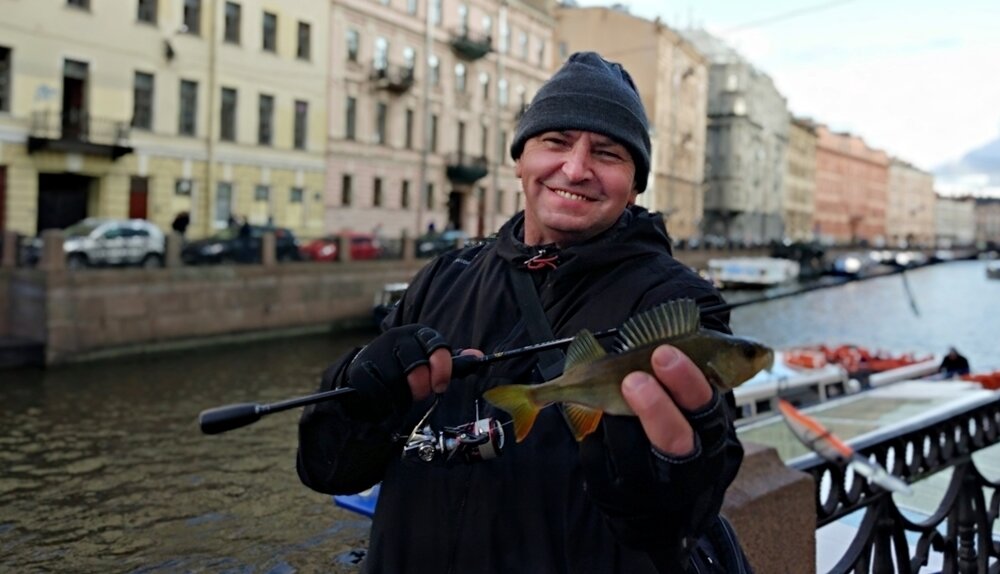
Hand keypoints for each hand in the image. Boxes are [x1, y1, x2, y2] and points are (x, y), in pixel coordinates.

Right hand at [344, 325, 450, 420]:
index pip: (437, 345)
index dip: (442, 368)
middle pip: (417, 365)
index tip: (440, 386)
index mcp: (418, 334)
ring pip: (397, 379)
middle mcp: (397, 337)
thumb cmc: (403, 369)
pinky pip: (379, 390)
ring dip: (402, 396)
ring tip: (400, 396)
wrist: (366, 374)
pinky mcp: (360, 368)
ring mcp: (377, 351)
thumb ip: (451, 362)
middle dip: (421, 386)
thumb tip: (478, 357)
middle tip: (419, 394)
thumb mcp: (428, 362)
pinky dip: (386, 401)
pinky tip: (386, 400)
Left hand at [578, 345, 739, 550]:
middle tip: (632, 379)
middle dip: (653, 406)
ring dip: (612, 412)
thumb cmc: (671, 432)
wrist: (653, 502)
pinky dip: (592, 432)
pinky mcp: (613, 493)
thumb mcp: (687, 406)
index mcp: (708, 432)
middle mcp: (686, 463)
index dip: (686, 380)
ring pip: (623, 437)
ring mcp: (647, 483)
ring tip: (618, 404)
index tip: (662, 353)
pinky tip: (602, 427)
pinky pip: (593, 450)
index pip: (704, 405)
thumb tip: (681, 322)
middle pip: (673, 436)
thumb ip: (685, 375)